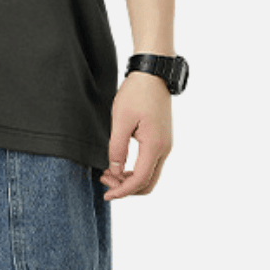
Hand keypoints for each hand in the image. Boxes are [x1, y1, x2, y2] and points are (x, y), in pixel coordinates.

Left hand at [100, 72, 172, 198]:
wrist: (153, 74)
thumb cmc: (137, 93)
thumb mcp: (121, 120)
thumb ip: (117, 148)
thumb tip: (115, 171)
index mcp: (155, 145)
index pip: (139, 180)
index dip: (122, 191)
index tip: (106, 195)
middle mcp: (164, 149)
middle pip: (148, 183)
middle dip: (126, 189)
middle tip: (104, 182)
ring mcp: (165, 145)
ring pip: (150, 175)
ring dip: (130, 180)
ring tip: (108, 173)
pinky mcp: (162, 140)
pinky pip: (150, 165)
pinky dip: (135, 171)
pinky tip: (119, 165)